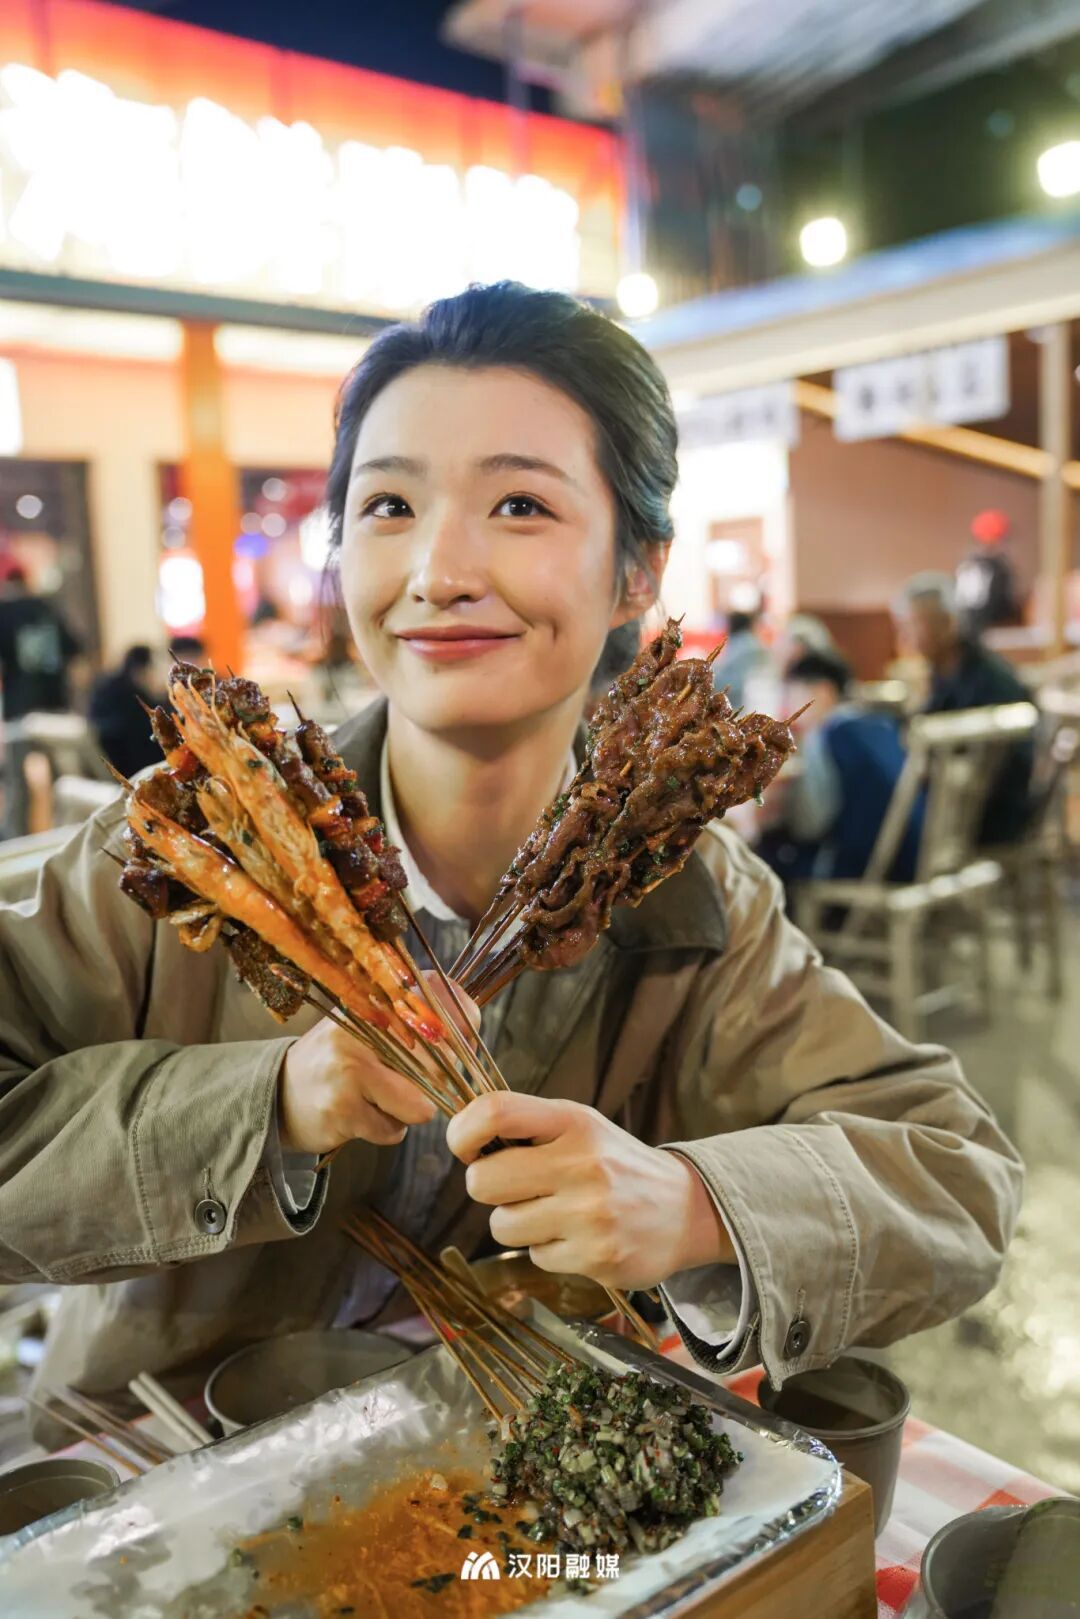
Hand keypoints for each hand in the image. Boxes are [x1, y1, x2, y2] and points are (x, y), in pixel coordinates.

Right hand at [279, 975, 477, 1155]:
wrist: (278, 1093)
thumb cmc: (339, 1061)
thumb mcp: (371, 1028)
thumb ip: (417, 1024)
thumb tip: (470, 1035)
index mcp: (374, 1001)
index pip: (441, 998)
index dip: (464, 1023)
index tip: (464, 1039)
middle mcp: (363, 1027)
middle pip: (440, 1061)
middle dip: (436, 1081)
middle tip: (411, 1081)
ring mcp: (351, 1068)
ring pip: (420, 1104)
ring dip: (408, 1112)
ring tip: (380, 1100)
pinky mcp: (343, 1109)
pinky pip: (394, 1130)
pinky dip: (386, 1130)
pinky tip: (362, 1116)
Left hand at [446, 1093, 733, 1290]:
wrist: (685, 1209)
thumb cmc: (615, 1164)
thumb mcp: (580, 1126)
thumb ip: (527, 1126)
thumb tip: (463, 1140)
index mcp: (574, 1121)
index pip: (494, 1112)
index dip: (463, 1131)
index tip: (466, 1147)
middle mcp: (583, 1163)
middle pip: (482, 1180)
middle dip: (488, 1187)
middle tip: (515, 1187)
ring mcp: (591, 1214)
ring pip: (502, 1225)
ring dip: (517, 1223)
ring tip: (553, 1213)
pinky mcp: (597, 1258)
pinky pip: (535, 1256)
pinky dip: (548, 1249)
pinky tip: (577, 1237)